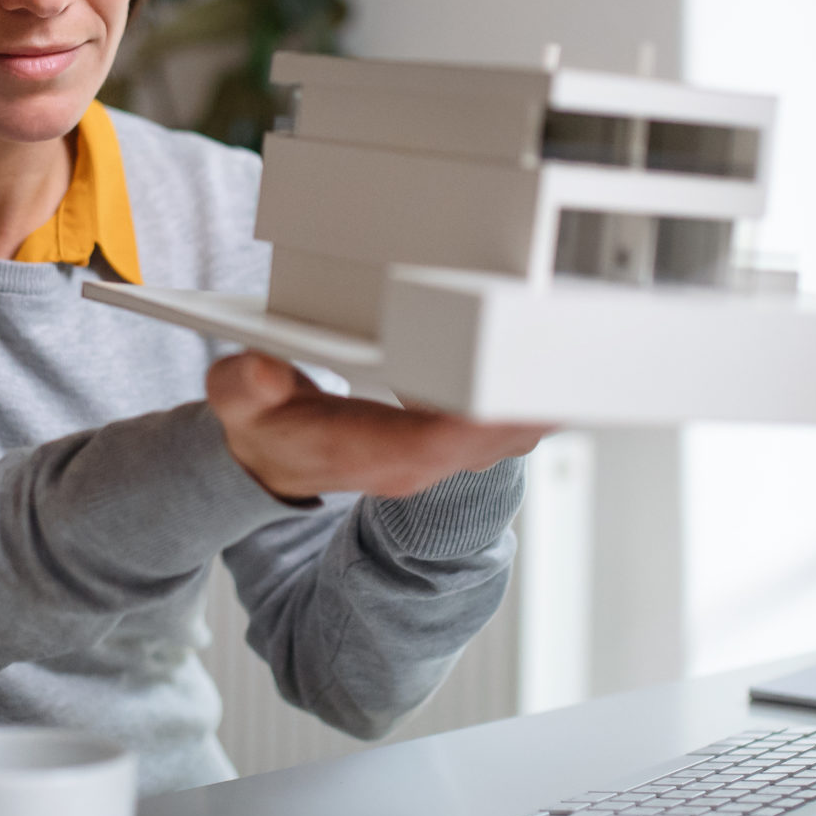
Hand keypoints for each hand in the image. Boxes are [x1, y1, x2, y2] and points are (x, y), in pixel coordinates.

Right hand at [205, 351, 547, 502]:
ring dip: (540, 403)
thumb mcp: (239, 405)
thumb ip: (244, 386)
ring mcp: (436, 455)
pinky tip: (547, 371)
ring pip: (507, 435)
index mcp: (371, 455)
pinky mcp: (448, 443)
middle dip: (531, 404)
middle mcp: (414, 462)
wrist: (273, 459)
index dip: (476, 418)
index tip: (514, 391)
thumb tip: (263, 371)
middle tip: (573, 356)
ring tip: (576, 354)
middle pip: (490, 438)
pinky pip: (502, 427)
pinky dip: (527, 402)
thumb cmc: (267, 428)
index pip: (434, 441)